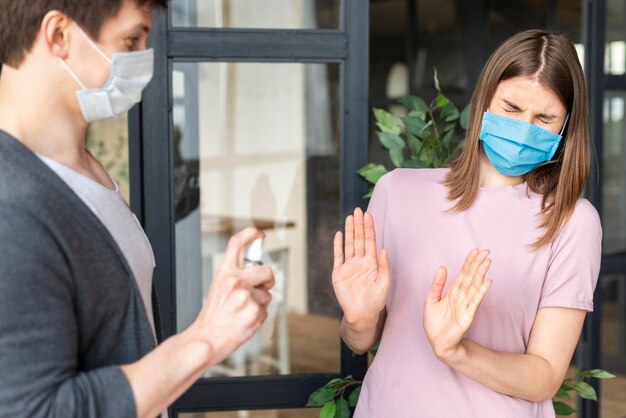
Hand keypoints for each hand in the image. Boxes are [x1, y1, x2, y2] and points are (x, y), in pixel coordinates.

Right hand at [189, 227, 274, 366]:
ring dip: (260, 303)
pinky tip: (245, 320)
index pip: (237, 244)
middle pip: (266, 270)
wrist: (206, 339)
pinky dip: (259, 317)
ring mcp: (246, 296)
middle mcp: (236, 281)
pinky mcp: (255, 311)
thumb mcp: (218, 289)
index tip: (259, 233)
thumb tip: (256, 272)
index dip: (250, 234)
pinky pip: (266, 310)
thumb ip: (235, 277)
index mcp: (225, 273)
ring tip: (242, 312)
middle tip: (261, 288)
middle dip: (268, 280)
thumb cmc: (212, 317)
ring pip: (267, 295)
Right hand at [332, 208, 390, 329]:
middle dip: (359, 225)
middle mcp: (360, 262)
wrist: (362, 315)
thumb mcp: (385, 283)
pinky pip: (338, 257)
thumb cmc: (376, 301)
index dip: (369, 228)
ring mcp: (348, 266)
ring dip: (349, 231)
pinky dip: (337, 246)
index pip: (370, 241)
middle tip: (358, 211)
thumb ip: (384, 266)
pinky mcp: (338, 273)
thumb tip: (384, 249)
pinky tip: (338, 235)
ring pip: (348, 245)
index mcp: (372, 263)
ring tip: (349, 218)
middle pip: (358, 239)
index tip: (369, 215)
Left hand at [423, 249, 491, 362]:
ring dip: (481, 274)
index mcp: (452, 292)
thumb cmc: (434, 323)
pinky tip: (487, 281)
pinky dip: (481, 291)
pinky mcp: (468, 314)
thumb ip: (437, 284)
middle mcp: (461, 296)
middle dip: (477, 264)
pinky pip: (475, 301)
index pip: (463, 273)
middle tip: (486, 251)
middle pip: (471, 276)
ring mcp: (466, 304)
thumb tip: (442, 267)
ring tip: (487, 262)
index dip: (469, 262)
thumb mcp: (431, 299)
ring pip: (475, 285)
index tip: (475, 251)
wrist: (437, 342)